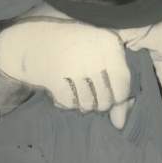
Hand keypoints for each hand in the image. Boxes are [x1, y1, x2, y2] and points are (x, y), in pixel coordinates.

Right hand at [0, 17, 134, 128]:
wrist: (38, 38)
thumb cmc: (81, 51)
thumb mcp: (104, 61)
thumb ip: (118, 90)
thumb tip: (120, 124)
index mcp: (110, 43)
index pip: (123, 87)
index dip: (117, 97)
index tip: (108, 90)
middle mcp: (94, 53)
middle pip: (106, 101)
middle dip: (98, 103)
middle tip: (89, 89)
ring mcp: (74, 65)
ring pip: (87, 105)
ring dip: (82, 103)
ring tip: (77, 88)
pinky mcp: (54, 75)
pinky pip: (69, 103)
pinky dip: (67, 102)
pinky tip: (64, 87)